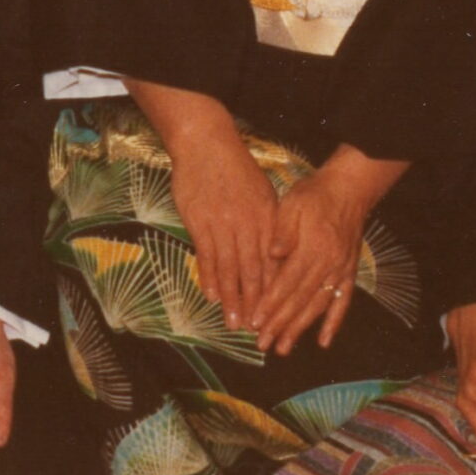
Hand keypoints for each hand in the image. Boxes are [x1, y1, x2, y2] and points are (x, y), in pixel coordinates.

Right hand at [130, 81, 276, 328]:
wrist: (205, 144)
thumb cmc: (235, 168)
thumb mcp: (261, 193)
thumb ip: (268, 224)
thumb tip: (274, 256)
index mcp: (267, 218)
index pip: (272, 262)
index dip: (273, 291)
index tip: (275, 314)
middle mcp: (248, 224)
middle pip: (253, 271)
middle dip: (255, 304)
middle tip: (255, 330)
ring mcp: (223, 224)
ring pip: (230, 268)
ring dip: (232, 298)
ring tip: (233, 322)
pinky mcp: (200, 222)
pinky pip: (206, 255)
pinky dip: (210, 276)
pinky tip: (212, 295)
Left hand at [249, 147, 405, 354]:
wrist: (350, 188)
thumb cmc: (315, 195)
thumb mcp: (293, 204)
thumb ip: (282, 231)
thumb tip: (272, 254)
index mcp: (311, 249)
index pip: (286, 283)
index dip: (270, 304)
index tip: (255, 322)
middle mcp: (327, 265)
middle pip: (300, 300)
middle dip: (280, 325)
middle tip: (262, 344)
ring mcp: (340, 271)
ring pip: (318, 306)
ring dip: (300, 329)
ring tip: (284, 348)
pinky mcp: (348, 272)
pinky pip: (342, 302)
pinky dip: (334, 323)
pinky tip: (324, 341)